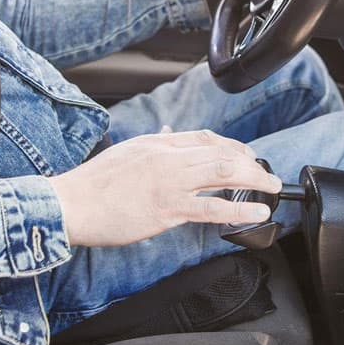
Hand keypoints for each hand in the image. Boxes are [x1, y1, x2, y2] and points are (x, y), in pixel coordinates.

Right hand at [49, 129, 281, 246]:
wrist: (71, 204)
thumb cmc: (93, 184)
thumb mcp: (126, 153)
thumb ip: (151, 145)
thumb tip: (166, 132)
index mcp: (157, 142)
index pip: (204, 137)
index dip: (232, 146)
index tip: (246, 157)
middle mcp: (167, 157)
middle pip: (220, 152)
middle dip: (250, 163)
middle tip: (267, 176)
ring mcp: (169, 182)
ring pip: (223, 172)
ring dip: (254, 180)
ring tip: (273, 189)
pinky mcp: (168, 209)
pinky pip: (212, 208)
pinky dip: (241, 208)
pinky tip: (259, 212)